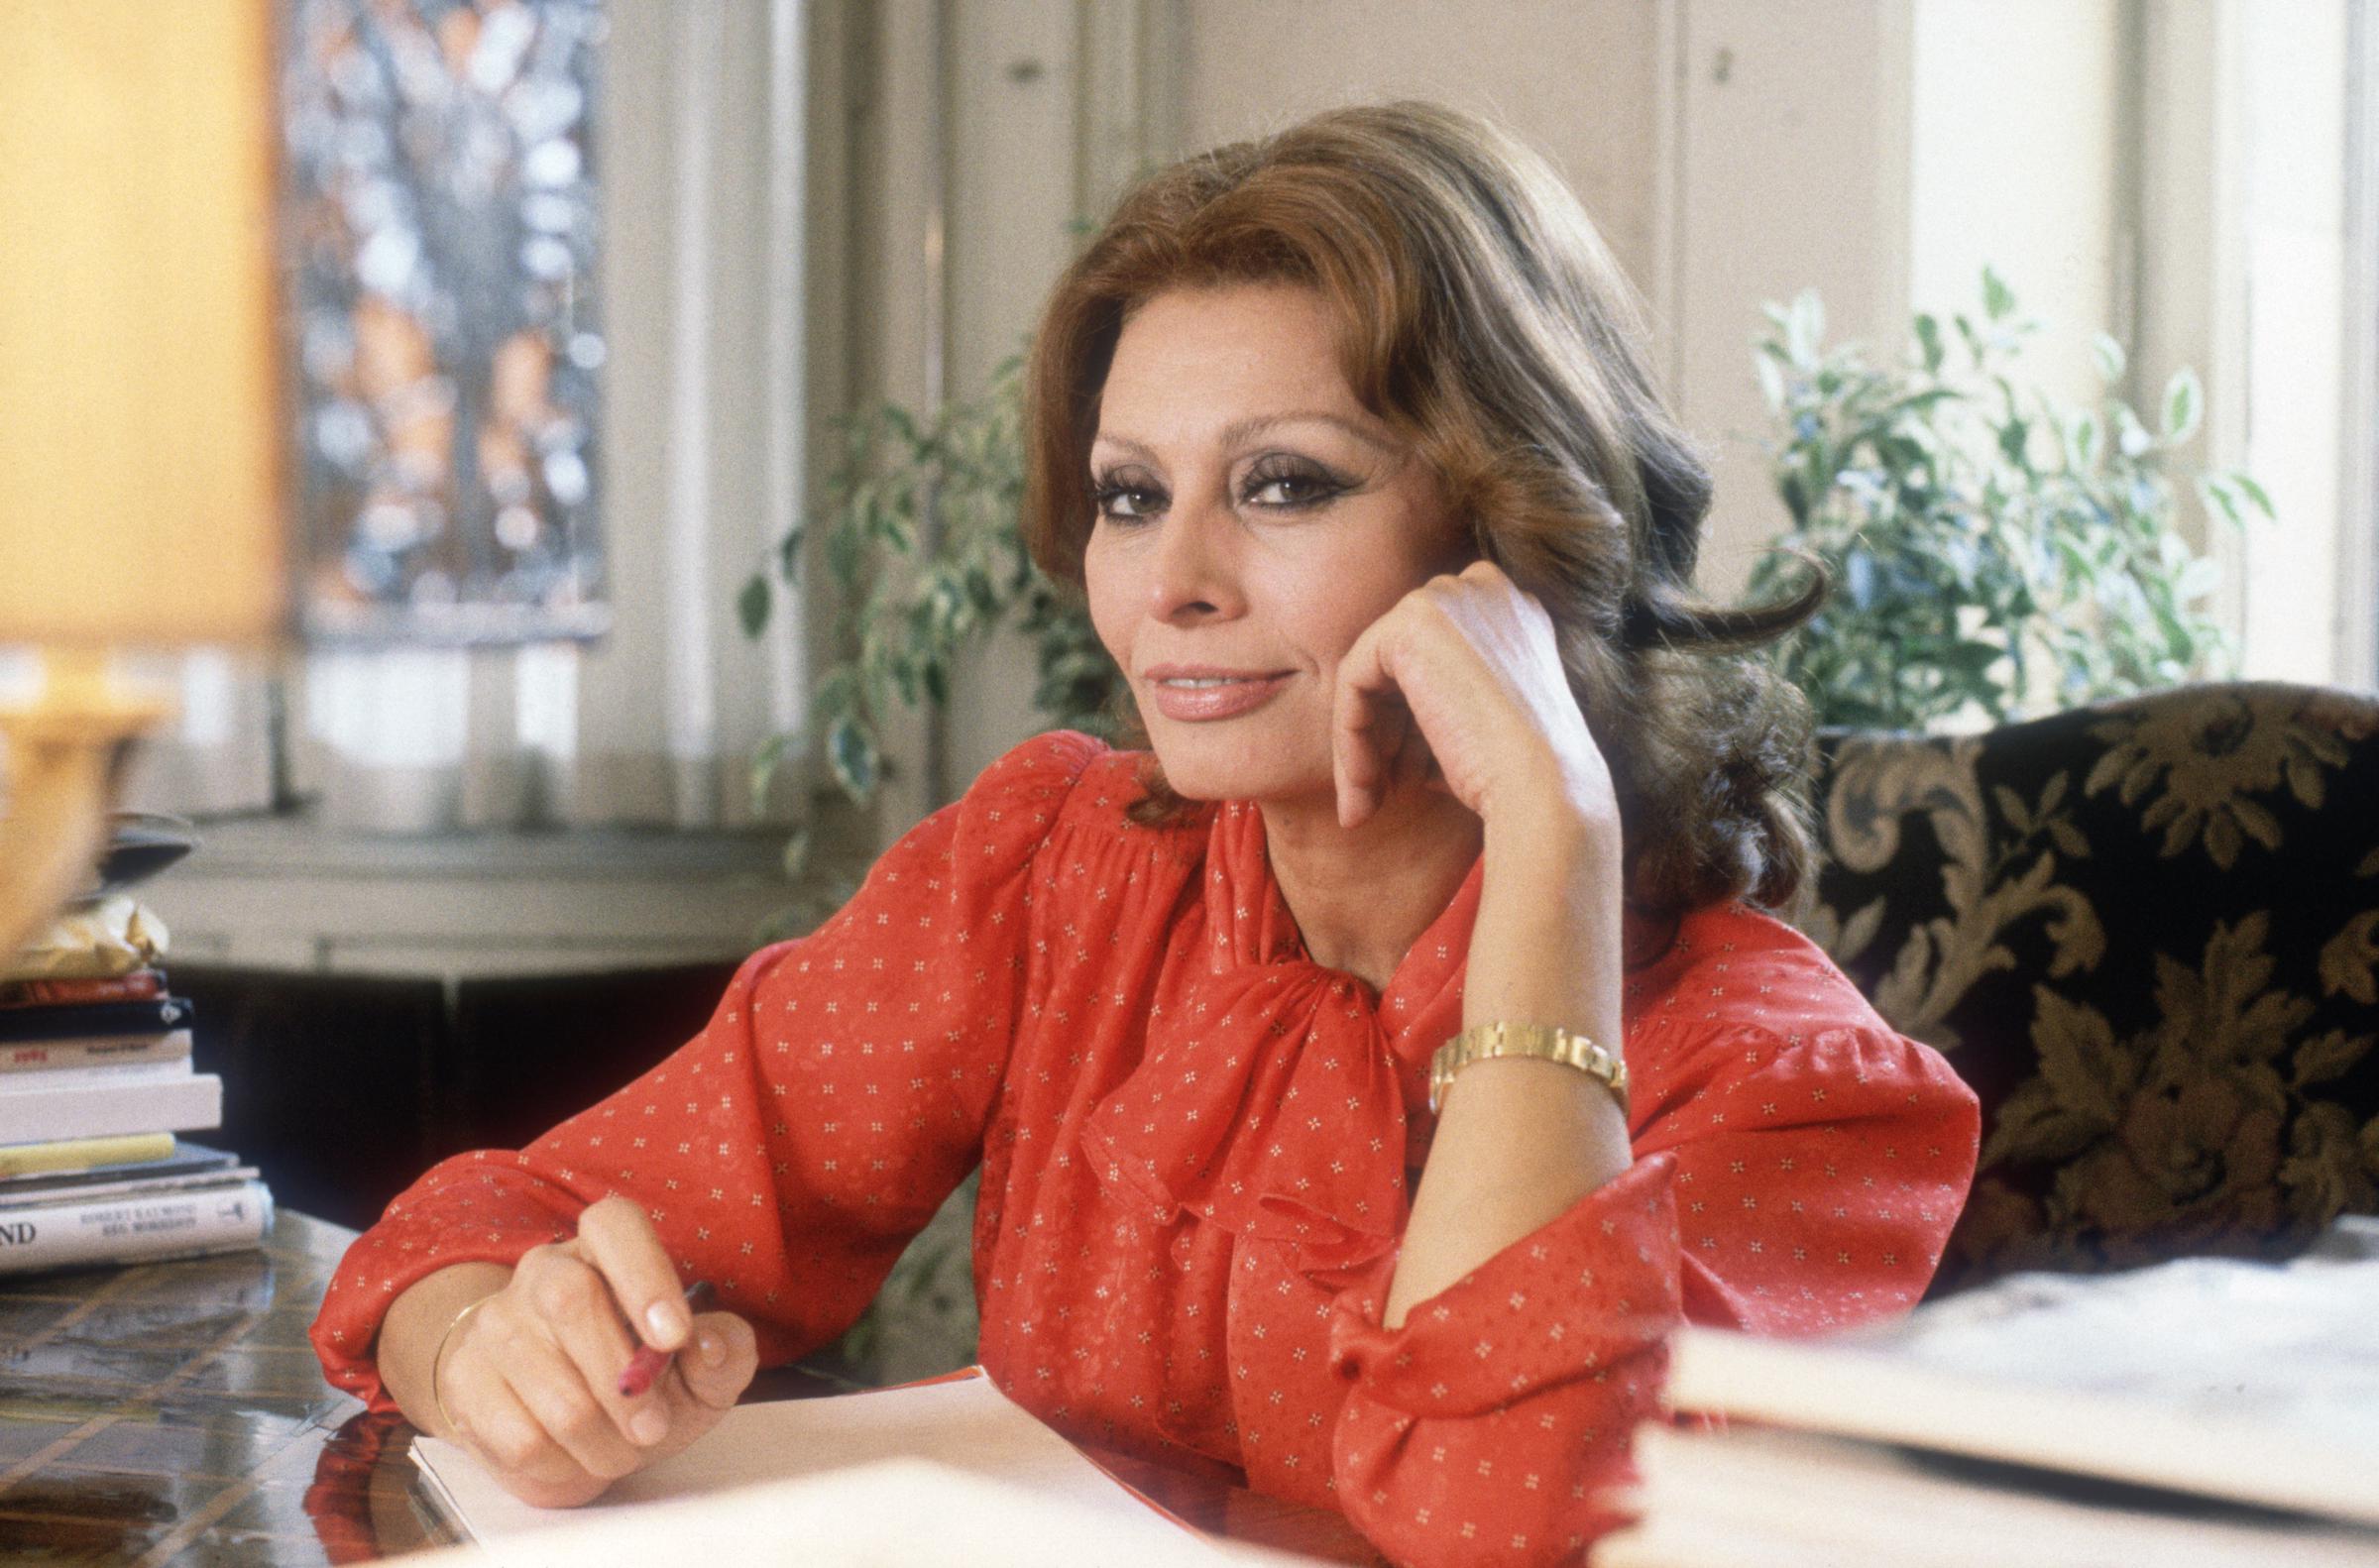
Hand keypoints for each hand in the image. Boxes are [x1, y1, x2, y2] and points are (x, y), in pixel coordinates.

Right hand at [432, 1196, 757, 1507]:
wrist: (561, 1421)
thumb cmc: (643, 1379)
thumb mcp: (702, 1367)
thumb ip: (725, 1349)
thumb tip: (708, 1345)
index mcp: (605, 1248)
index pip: (613, 1225)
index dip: (645, 1277)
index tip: (676, 1338)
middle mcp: (544, 1271)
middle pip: (571, 1302)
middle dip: (623, 1384)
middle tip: (654, 1428)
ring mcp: (496, 1323)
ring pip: (551, 1389)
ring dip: (601, 1440)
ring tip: (622, 1449)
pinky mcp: (465, 1380)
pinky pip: (520, 1436)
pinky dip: (562, 1464)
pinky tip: (575, 1456)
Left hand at [1331, 559, 1616, 835]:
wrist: (1544, 789)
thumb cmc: (1519, 774)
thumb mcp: (1480, 721)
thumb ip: (1438, 697)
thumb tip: (1374, 718)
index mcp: (1512, 612)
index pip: (1433, 659)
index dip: (1412, 723)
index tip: (1408, 780)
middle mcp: (1484, 590)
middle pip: (1399, 662)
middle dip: (1385, 732)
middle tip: (1382, 793)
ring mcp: (1450, 598)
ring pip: (1372, 674)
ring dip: (1362, 744)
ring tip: (1367, 804)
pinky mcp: (1411, 622)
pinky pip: (1353, 682)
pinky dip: (1350, 739)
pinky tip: (1364, 791)